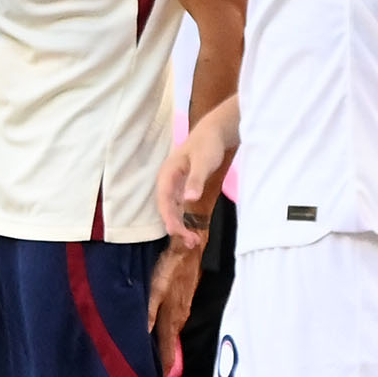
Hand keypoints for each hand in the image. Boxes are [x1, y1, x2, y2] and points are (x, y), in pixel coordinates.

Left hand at [148, 238, 203, 375]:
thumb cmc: (172, 268)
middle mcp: (179, 318)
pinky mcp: (181, 299)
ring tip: (145, 352)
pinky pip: (170, 320)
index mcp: (172, 321)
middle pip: (168, 346)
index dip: (162, 370)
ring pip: (169, 333)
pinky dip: (162, 328)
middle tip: (143, 370)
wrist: (190, 247)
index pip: (168, 355)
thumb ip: (149, 314)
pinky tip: (153, 325)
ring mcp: (182, 309)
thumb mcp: (156, 291)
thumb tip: (142, 336)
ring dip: (159, 343)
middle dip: (158, 359)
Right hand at [157, 116, 230, 246]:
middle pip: (166, 208)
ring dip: (180, 226)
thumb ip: (196, 180)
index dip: (168, 217)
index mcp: (167, 174)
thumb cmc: (207, 145)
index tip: (175, 232)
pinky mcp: (182, 189)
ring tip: (193, 242)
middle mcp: (167, 182)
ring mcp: (174, 186)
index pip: (163, 200)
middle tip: (191, 242)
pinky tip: (192, 231)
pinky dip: (185, 220)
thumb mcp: (203, 162)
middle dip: (176, 226)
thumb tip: (188, 199)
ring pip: (172, 210)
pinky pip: (179, 209)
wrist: (214, 134)